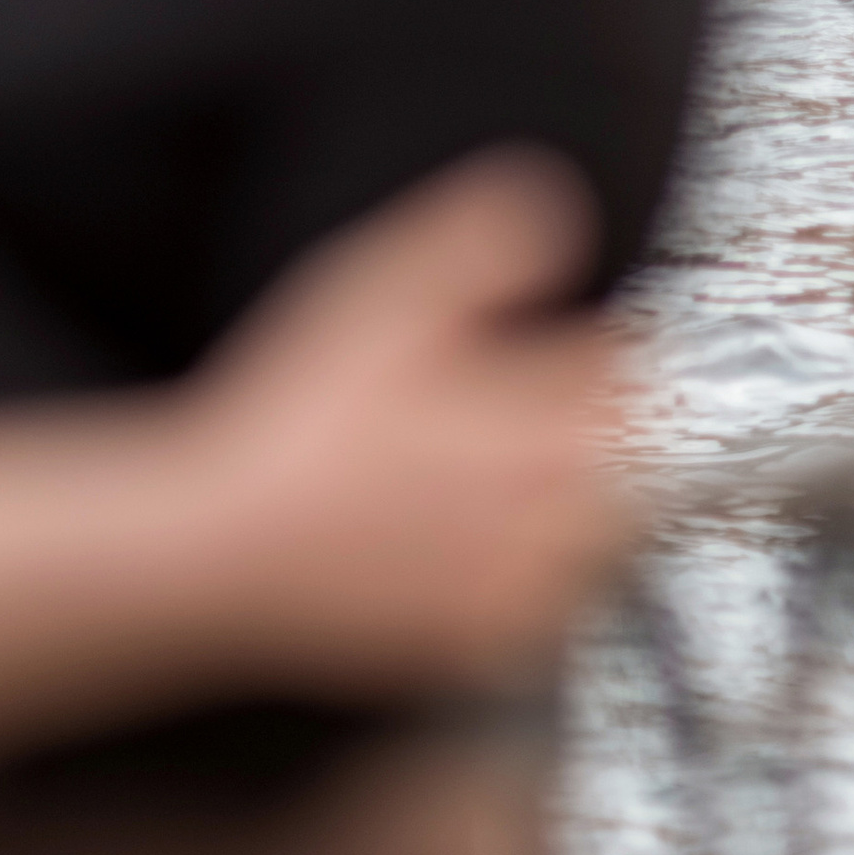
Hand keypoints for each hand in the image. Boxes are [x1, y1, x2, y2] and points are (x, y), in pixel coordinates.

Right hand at [182, 150, 631, 690]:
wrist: (222, 542)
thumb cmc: (294, 421)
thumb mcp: (383, 291)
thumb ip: (482, 241)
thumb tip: (555, 208)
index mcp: (550, 428)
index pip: (625, 367)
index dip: (579, 336)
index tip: (537, 336)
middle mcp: (555, 519)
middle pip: (631, 458)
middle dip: (586, 421)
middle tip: (510, 403)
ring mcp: (522, 592)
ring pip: (597, 538)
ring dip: (568, 499)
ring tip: (486, 472)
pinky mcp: (483, 646)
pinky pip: (544, 607)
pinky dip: (522, 573)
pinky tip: (456, 538)